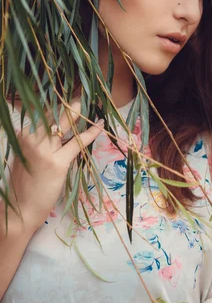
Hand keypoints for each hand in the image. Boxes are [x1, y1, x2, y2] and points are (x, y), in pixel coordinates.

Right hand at [6, 99, 103, 232]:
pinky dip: (90, 133)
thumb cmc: (24, 184)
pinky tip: (100, 126)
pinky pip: (76, 143)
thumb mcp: (24, 156)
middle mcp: (31, 139)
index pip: (42, 113)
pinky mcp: (57, 163)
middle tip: (83, 94)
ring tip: (91, 103)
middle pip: (53, 114)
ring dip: (79, 113)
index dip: (57, 104)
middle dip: (69, 103)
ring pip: (64, 125)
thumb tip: (54, 129)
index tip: (68, 94)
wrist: (20, 209)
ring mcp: (44, 151)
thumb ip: (36, 141)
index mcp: (23, 136)